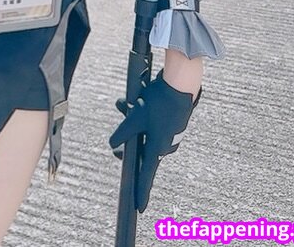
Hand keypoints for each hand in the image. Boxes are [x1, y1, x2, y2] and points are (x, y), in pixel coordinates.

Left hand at [109, 69, 200, 212]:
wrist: (180, 84)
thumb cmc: (158, 102)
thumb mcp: (135, 116)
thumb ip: (122, 132)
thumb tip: (113, 144)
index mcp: (157, 148)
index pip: (146, 176)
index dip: (142, 192)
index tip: (140, 208)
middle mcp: (165, 145)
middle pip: (140, 149)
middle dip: (127, 140)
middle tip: (117, 137)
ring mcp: (170, 135)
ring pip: (144, 133)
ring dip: (132, 122)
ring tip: (123, 104)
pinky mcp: (171, 123)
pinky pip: (151, 124)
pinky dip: (141, 115)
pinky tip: (133, 101)